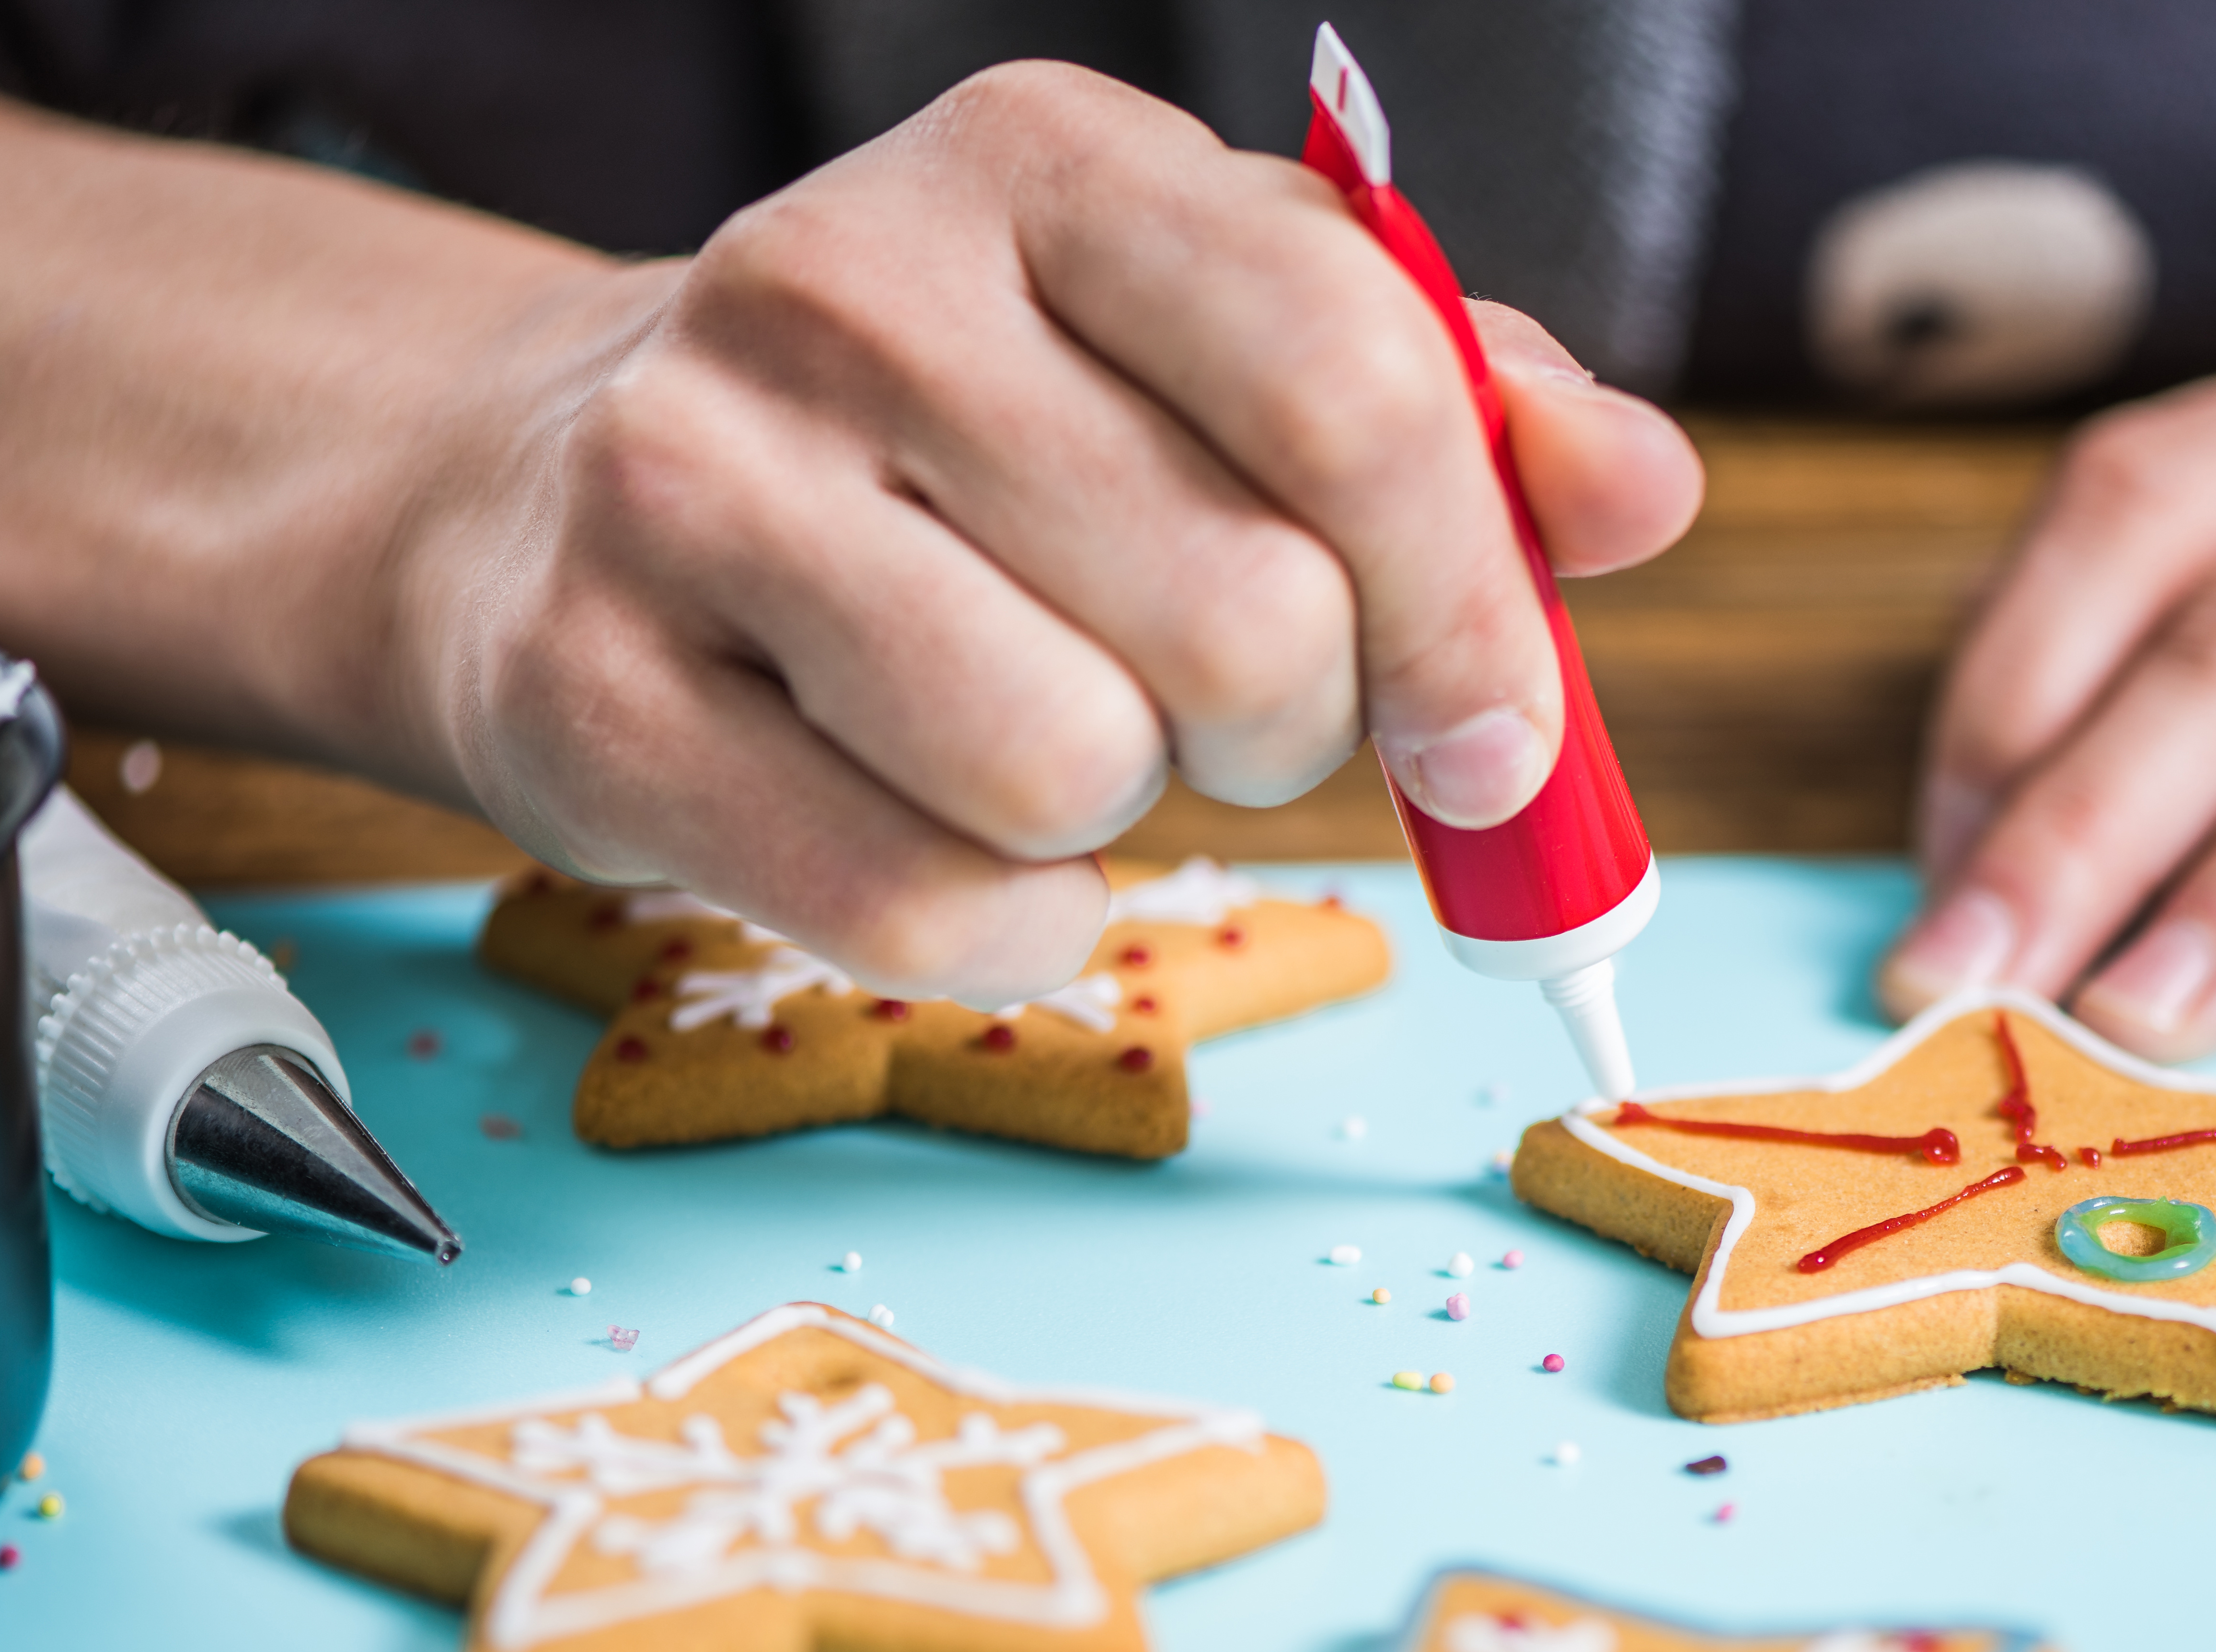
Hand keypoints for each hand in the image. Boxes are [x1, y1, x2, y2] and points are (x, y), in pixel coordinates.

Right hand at [387, 63, 1698, 1000]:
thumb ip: (1448, 408)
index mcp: (1042, 165)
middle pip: (1239, 613)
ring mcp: (692, 487)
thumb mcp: (1211, 349)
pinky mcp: (593, 694)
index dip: (1469, 600)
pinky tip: (961, 830)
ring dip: (1127, 811)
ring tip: (1063, 735)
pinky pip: (926, 905)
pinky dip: (1008, 923)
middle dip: (1288, 722)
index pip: (1348, 379)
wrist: (574, 486)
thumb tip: (1642, 486)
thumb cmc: (971, 442)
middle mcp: (848, 286)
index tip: (1496, 729)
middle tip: (1214, 701)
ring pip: (1067, 765)